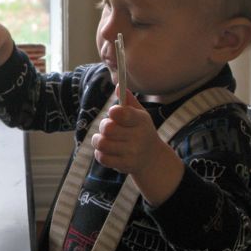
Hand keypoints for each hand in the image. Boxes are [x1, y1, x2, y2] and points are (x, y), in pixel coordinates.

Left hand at [91, 87, 184, 204]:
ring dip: (98, 140)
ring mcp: (132, 153)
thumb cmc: (141, 131)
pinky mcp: (125, 165)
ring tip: (103, 138)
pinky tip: (106, 150)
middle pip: (107, 128)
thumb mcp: (139, 115)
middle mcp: (138, 137)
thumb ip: (128, 101)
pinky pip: (102, 157)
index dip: (113, 112)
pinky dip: (100, 153)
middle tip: (107, 128)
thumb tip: (118, 86)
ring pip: (102, 143)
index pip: (123, 114)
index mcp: (141, 120)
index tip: (112, 113)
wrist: (152, 159)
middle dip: (103, 126)